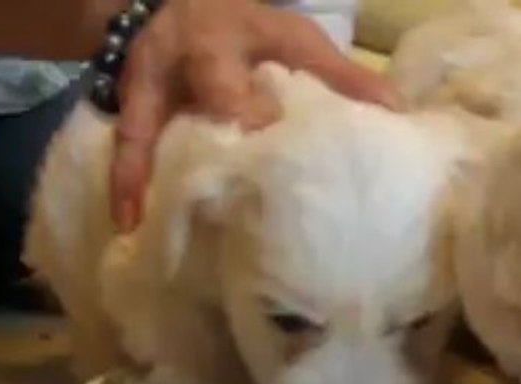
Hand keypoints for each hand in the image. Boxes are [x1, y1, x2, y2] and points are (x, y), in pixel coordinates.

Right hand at [109, 0, 399, 231]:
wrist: (182, 7)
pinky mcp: (132, 112)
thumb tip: (395, 111)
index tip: (263, 135)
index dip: (240, 105)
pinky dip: (125, 185)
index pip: (226, 74)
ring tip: (133, 222)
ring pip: (138, 129)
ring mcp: (143, 88)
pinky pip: (126, 148)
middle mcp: (172, 61)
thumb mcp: (293, 38)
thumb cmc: (250, 30)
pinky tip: (127, 225)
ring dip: (134, 176)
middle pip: (172, 103)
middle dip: (185, 148)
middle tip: (201, 196)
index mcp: (217, 40)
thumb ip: (339, 74)